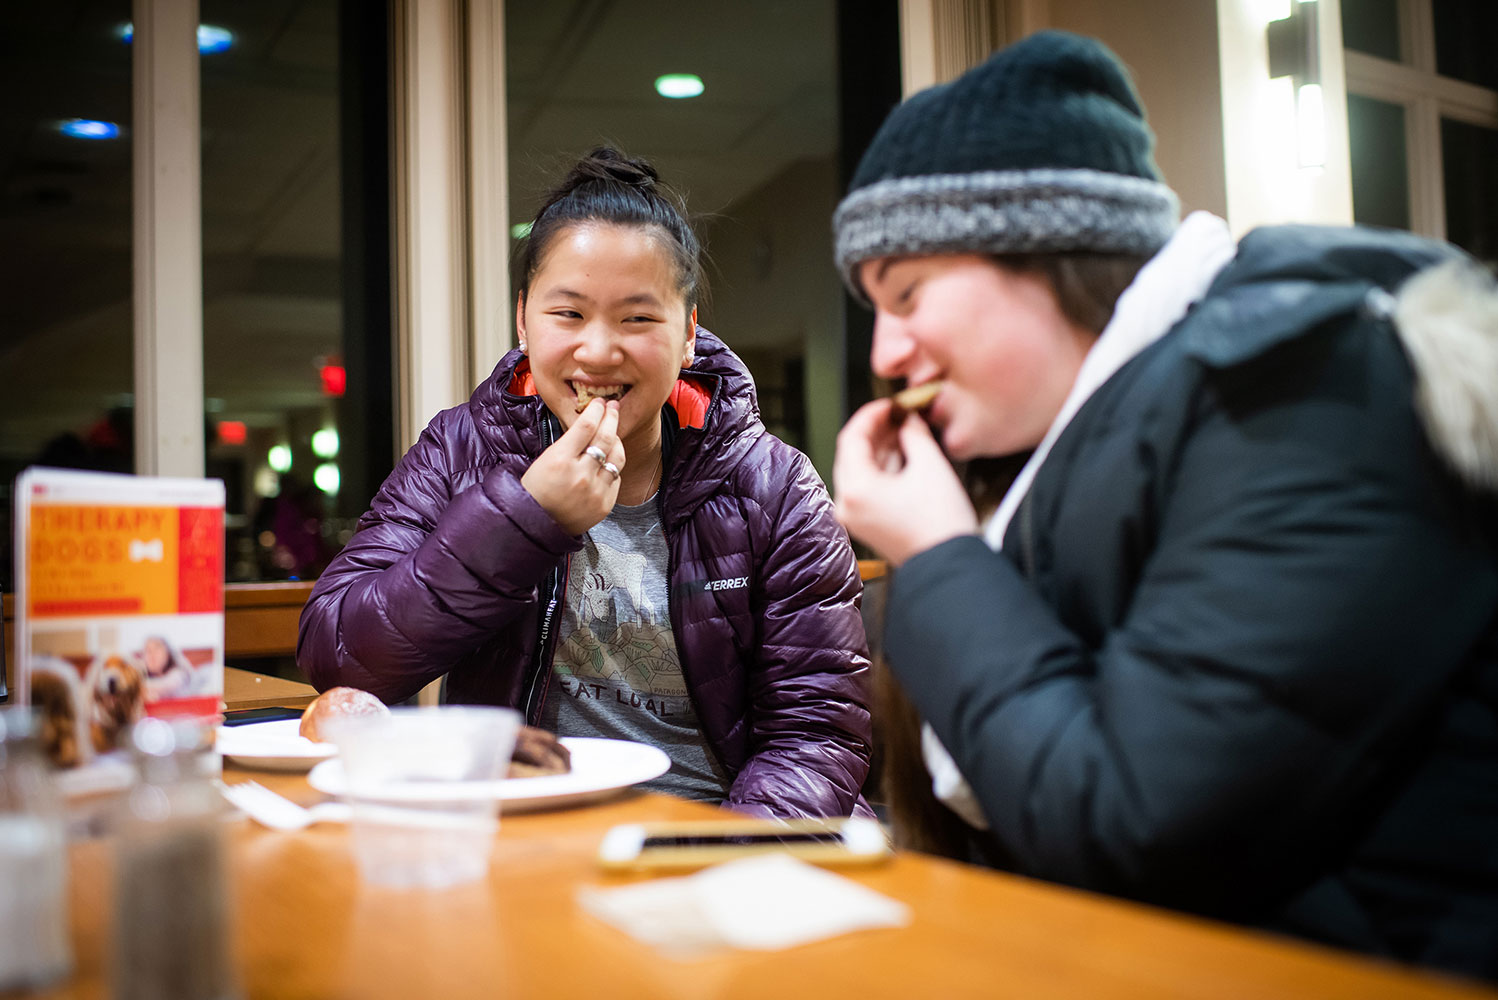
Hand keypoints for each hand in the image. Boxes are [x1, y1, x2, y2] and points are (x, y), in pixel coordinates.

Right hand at [521, 399, 625, 534]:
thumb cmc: (537, 489)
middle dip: (611, 418)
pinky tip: (607, 459)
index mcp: (560, 460)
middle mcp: (580, 475)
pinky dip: (612, 466)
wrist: (537, 524)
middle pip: (606, 438)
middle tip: (613, 408)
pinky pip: (616, 477)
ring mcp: (595, 491)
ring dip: (617, 440)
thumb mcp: (545, 459)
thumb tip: (591, 422)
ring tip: (613, 432)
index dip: (596, 410)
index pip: (586, 426)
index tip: (599, 403)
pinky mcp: (605, 504)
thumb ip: (569, 443)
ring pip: (617, 457)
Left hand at [833, 400, 978, 565]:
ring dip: (880, 449)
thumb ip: (914, 434)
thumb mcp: (930, 467)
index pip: (851, 438)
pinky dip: (882, 470)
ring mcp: (856, 518)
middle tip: (897, 415)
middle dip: (875, 432)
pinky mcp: (868, 525)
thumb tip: (908, 421)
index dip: (870, 415)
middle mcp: (848, 505)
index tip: (888, 404)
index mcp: (855, 490)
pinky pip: (867, 488)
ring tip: (904, 432)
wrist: (950, 566)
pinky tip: (903, 457)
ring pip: (859, 471)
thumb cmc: (941, 526)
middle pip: (851, 455)